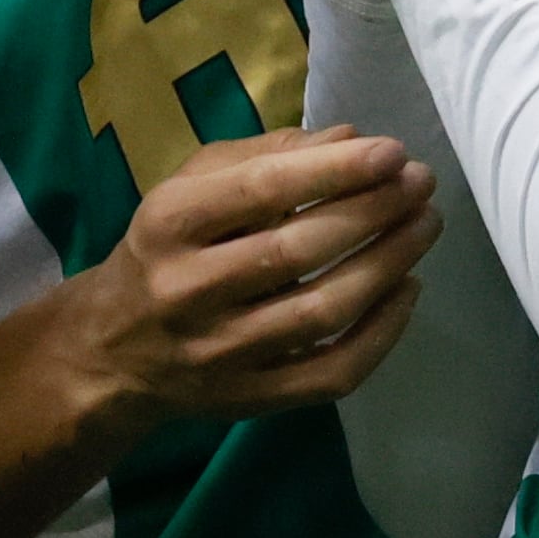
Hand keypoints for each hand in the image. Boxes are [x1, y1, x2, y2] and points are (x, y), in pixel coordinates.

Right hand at [61, 127, 441, 425]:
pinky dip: (382, 333)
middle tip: (422, 183)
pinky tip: (408, 289)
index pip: (260, 191)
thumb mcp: (190, 186)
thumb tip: (350, 138)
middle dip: (373, 211)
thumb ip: (264, 155)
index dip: (334, 170)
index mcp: (168, 223)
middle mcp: (188, 290)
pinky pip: (332, 372)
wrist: (112, 349)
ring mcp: (220, 353)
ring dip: (388, 264)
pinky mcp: (250, 399)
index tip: (393, 152)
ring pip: (322, 312)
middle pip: (297, 250)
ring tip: (425, 225)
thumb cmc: (166, 249)